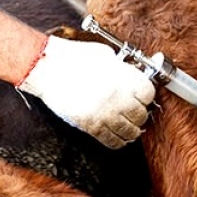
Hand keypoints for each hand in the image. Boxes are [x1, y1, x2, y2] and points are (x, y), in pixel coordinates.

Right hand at [17, 35, 155, 147]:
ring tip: (128, 125)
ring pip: (130, 131)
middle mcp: (118, 99)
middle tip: (135, 110)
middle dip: (139, 113)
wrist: (47, 68)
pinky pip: (112, 141)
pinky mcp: (90, 126)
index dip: (145, 95)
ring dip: (131, 129)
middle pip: (141, 115)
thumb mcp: (105, 55)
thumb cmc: (73, 57)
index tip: (141, 95)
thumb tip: (132, 74)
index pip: (148, 94)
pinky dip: (118, 140)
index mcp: (124, 79)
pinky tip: (117, 135)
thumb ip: (122, 68)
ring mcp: (105, 114)